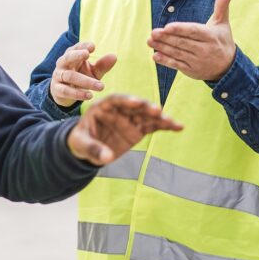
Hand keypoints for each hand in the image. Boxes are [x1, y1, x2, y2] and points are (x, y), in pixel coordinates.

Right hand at [49, 42, 117, 106]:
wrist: (64, 94)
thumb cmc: (81, 77)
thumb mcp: (93, 71)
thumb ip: (102, 65)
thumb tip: (114, 57)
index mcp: (72, 56)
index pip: (76, 47)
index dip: (83, 46)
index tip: (93, 46)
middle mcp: (63, 64)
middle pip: (68, 57)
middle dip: (76, 55)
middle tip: (87, 54)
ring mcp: (58, 76)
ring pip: (70, 76)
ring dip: (86, 81)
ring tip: (101, 86)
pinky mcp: (57, 89)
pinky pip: (66, 91)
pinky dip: (78, 93)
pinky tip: (90, 95)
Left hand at [68, 95, 182, 164]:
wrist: (85, 150)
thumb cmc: (80, 141)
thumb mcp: (81, 144)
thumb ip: (94, 149)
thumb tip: (107, 158)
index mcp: (103, 107)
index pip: (115, 100)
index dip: (126, 101)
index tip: (137, 102)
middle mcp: (119, 110)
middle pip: (134, 106)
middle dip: (146, 108)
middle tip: (157, 110)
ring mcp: (129, 119)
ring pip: (146, 116)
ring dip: (159, 118)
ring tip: (172, 122)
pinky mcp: (137, 129)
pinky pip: (152, 126)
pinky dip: (164, 126)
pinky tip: (178, 127)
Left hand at [148, 0, 236, 81]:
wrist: (228, 67)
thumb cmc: (222, 40)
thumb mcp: (223, 23)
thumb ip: (222, 6)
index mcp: (211, 36)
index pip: (194, 31)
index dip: (180, 29)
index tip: (167, 26)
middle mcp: (205, 49)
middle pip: (183, 43)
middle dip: (166, 38)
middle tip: (153, 32)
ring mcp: (197, 61)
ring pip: (178, 54)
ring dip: (162, 48)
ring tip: (150, 41)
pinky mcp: (191, 70)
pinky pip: (177, 65)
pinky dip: (166, 61)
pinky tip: (155, 55)